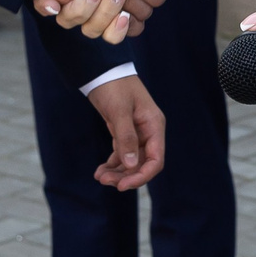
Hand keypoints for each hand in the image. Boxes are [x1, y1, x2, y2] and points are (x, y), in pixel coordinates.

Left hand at [84, 75, 164, 191]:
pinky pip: (122, 154)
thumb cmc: (114, 86)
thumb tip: (131, 165)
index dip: (141, 176)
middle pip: (143, 164)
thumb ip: (126, 138)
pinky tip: (100, 171)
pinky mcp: (124, 133)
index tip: (122, 185)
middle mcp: (148, 132)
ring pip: (131, 162)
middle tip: (104, 181)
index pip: (155, 160)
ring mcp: (137, 133)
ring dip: (117, 172)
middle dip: (125, 176)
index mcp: (154, 126)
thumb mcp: (119, 111)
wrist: (103, 71)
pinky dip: (112, 164)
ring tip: (100, 177)